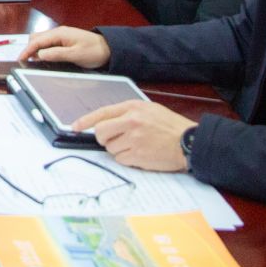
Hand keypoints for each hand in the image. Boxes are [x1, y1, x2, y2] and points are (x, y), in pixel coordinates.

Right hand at [22, 26, 109, 68]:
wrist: (109, 49)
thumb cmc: (94, 51)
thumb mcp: (75, 55)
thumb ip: (56, 54)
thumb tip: (39, 55)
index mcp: (59, 34)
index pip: (37, 41)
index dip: (27, 50)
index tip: (20, 60)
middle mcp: (58, 33)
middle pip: (36, 38)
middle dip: (29, 49)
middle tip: (26, 62)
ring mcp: (61, 37)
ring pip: (41, 41)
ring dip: (36, 50)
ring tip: (34, 62)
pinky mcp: (64, 42)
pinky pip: (48, 44)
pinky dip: (43, 51)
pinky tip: (44, 59)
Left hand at [73, 100, 194, 172]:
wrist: (190, 142)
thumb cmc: (171, 126)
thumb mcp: (149, 110)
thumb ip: (128, 114)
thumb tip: (107, 122)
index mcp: (133, 108)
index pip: (102, 113)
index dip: (86, 121)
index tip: (75, 127)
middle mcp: (132, 121)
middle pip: (101, 132)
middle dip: (103, 138)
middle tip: (113, 140)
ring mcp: (134, 139)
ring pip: (110, 147)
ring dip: (118, 149)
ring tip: (136, 146)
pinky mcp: (138, 154)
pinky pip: (120, 159)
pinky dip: (127, 159)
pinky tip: (140, 154)